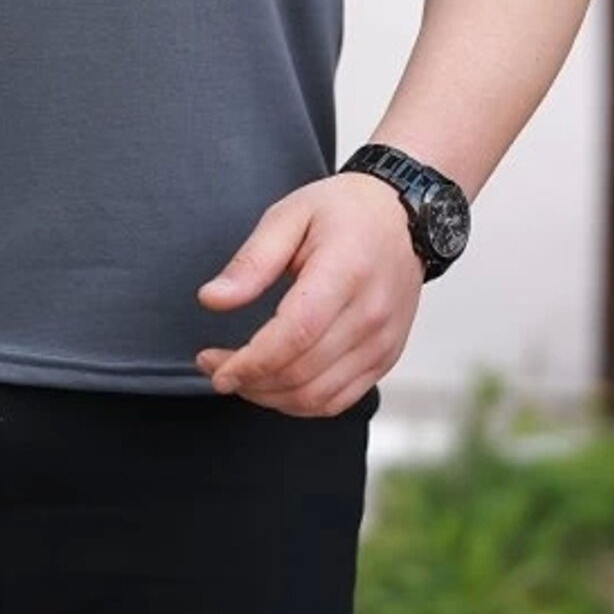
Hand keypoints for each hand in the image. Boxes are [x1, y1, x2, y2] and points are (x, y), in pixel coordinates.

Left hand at [193, 171, 424, 414]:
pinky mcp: (385, 358)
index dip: (251, 361)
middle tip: (214, 366)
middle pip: (303, 372)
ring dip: (269, 397)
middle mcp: (371, 314)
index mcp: (346, 271)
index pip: (296, 334)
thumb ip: (251, 262)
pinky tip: (273, 383)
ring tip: (239, 375)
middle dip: (249, 380)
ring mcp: (383, 342)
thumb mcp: (289, 216)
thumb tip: (211, 300)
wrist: (401, 215)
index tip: (214, 366)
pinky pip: (338, 400)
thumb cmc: (342, 211)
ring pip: (317, 397)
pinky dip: (299, 402)